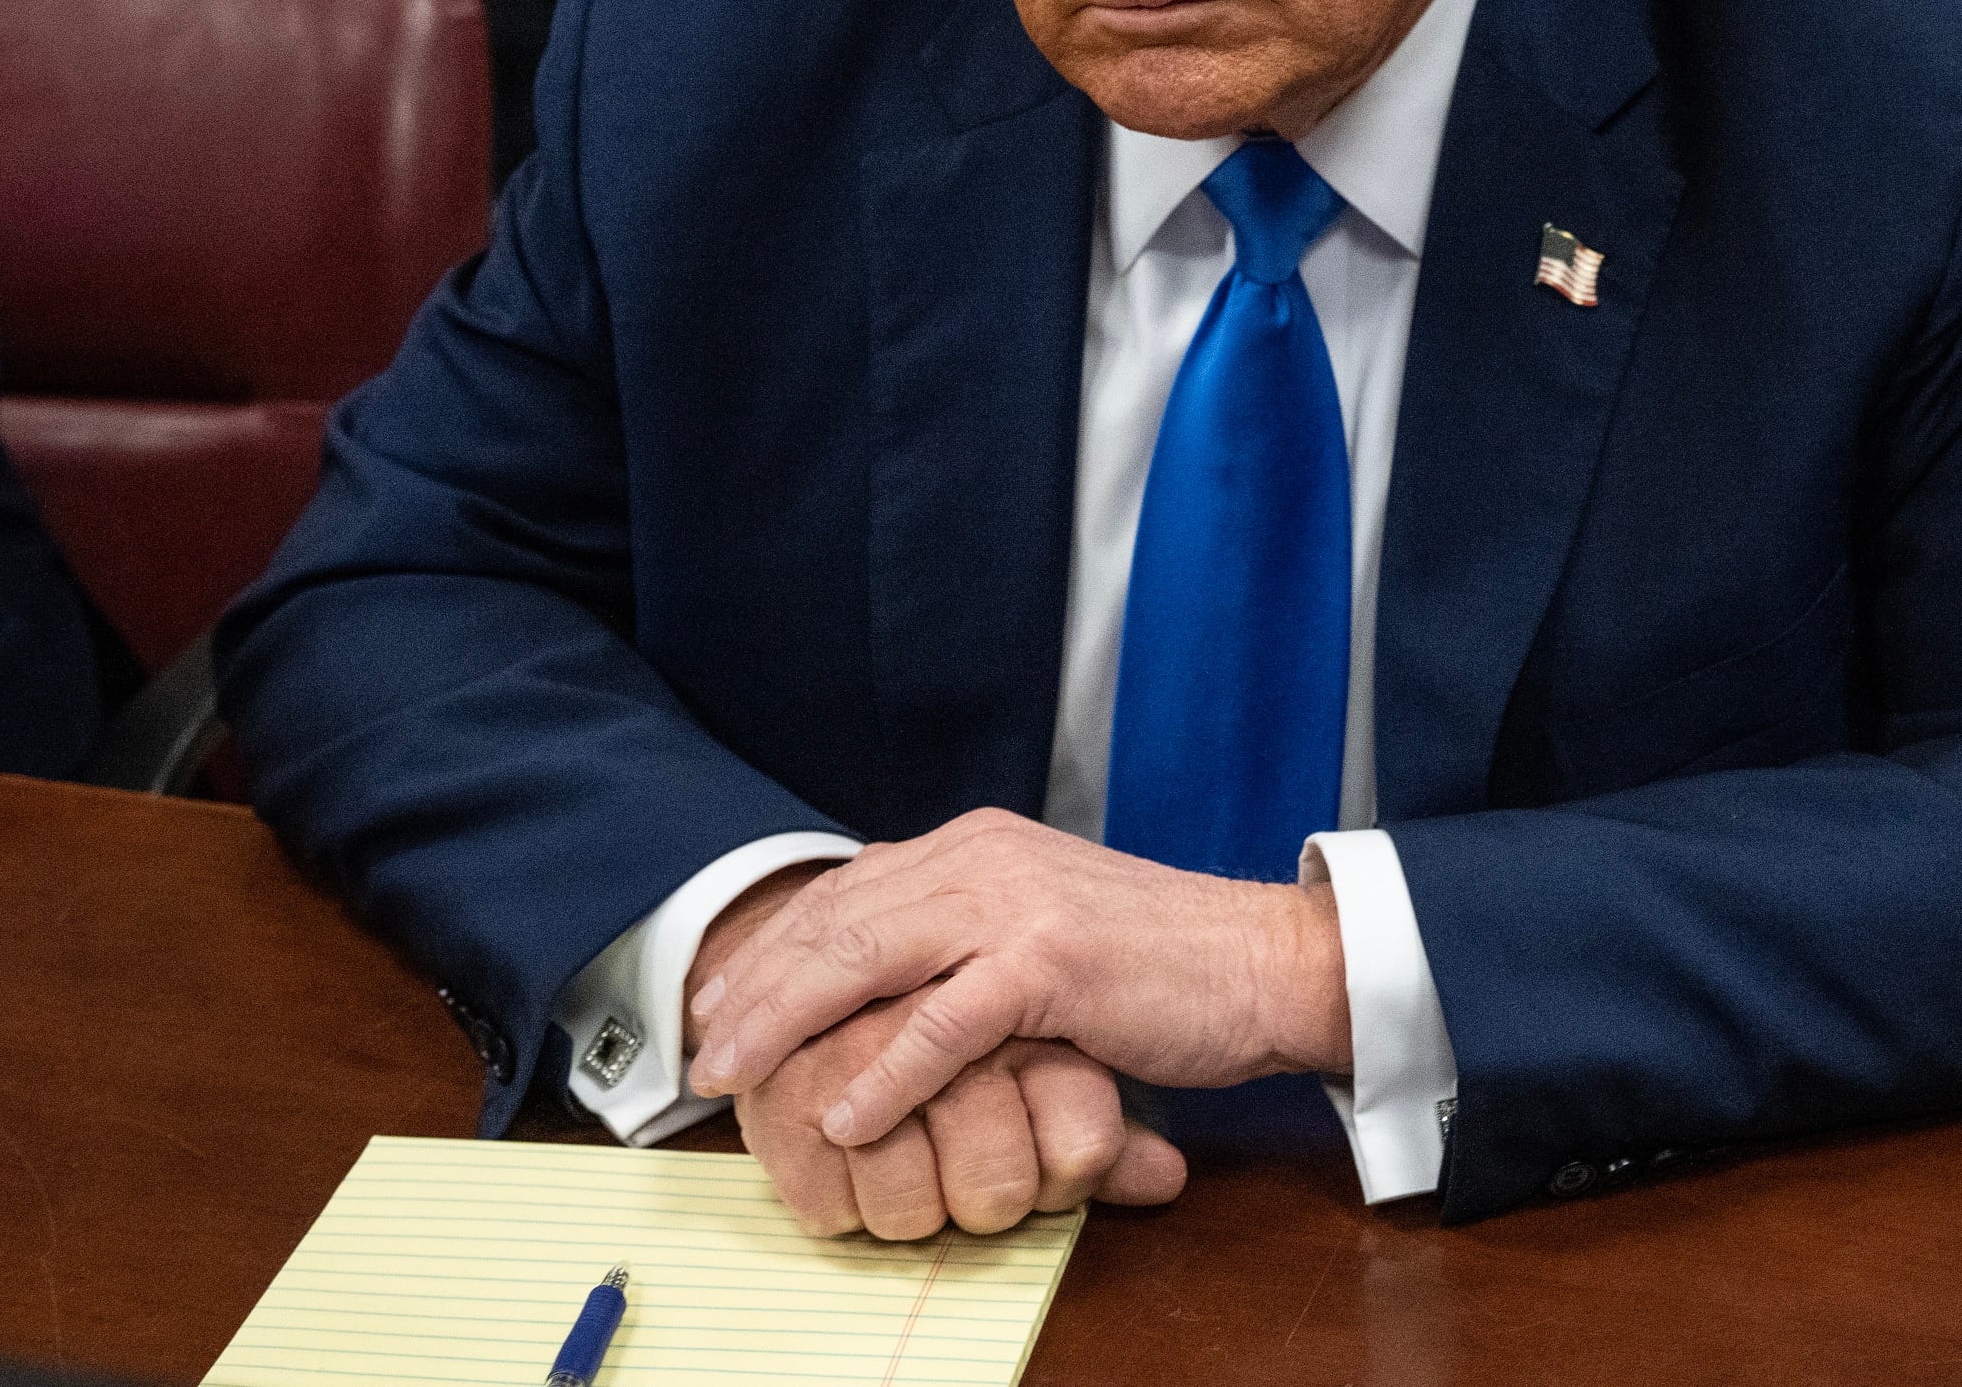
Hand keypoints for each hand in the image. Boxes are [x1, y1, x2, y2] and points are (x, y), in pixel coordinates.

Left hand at [688, 866, 1187, 1238]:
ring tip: (735, 1077)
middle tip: (699, 1049)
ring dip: (788, 1024)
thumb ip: (963, 934)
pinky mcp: (1049, 961)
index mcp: (976, 845)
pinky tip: (843, 1114)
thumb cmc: (1159, 961)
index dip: (769, 945)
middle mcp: (982, 857)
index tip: (716, 999)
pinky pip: (942, 1023)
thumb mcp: (1041, 924)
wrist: (1262, 961)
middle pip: (835, 920)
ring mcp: (1015, 904)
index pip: (843, 889)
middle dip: (753, 987)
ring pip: (866, 960)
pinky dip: (884, 1072)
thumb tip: (883, 975)